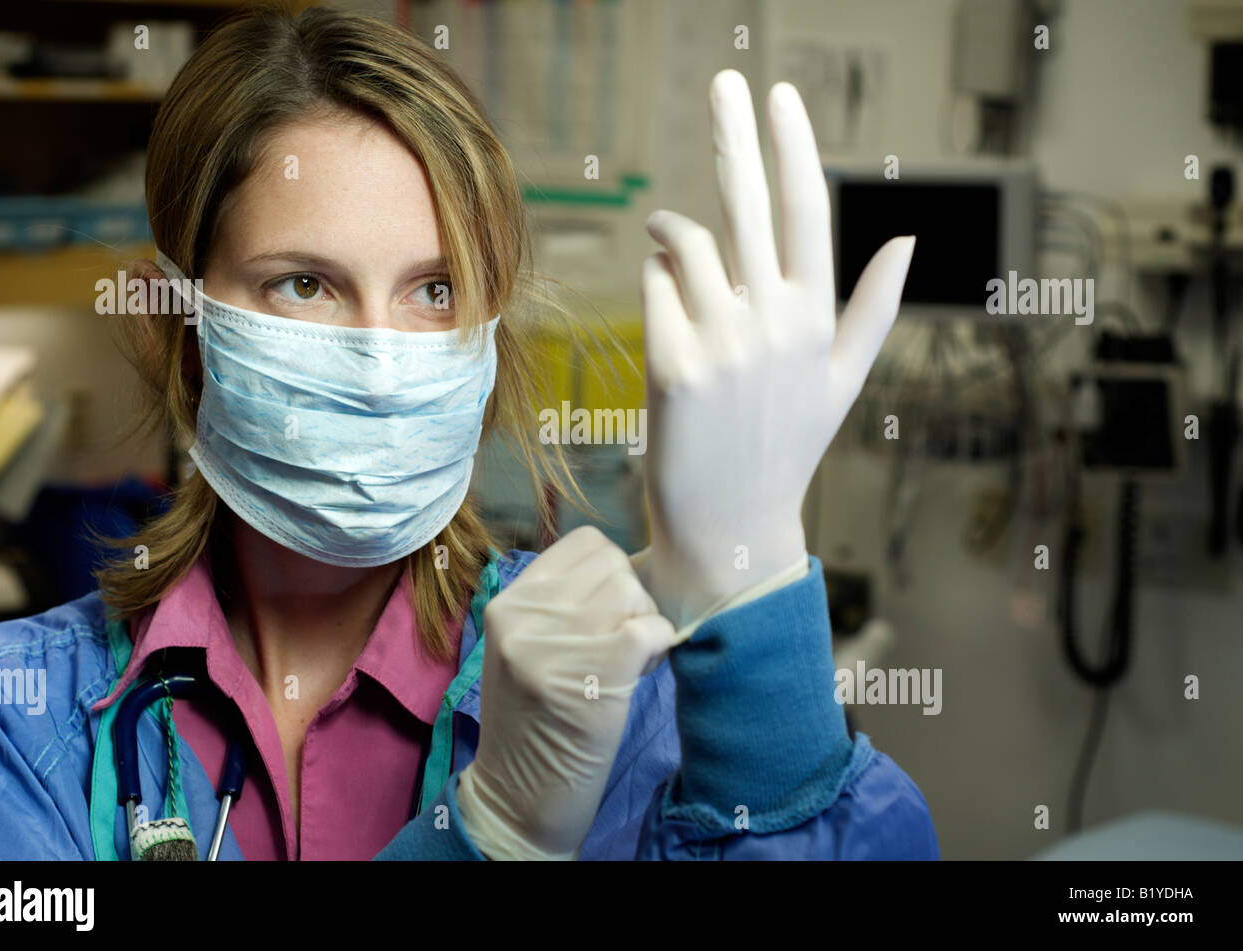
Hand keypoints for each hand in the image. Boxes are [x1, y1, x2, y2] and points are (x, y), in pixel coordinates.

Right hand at [456, 526, 673, 859]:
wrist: (518, 797)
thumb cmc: (531, 724)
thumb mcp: (525, 649)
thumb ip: (559, 606)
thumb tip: (625, 570)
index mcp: (508, 602)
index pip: (584, 543)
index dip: (610, 573)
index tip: (607, 614)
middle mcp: (526, 614)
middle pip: (614, 564)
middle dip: (631, 599)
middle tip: (620, 644)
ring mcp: (558, 641)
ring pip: (635, 591)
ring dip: (644, 624)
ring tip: (626, 663)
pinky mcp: (597, 670)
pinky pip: (653, 628)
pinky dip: (659, 648)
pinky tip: (638, 675)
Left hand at [635, 69, 915, 632]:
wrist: (733, 526)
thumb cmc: (785, 448)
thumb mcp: (841, 380)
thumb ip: (873, 308)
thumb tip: (908, 238)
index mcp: (818, 319)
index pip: (809, 212)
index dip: (793, 149)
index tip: (779, 98)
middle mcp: (776, 324)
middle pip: (751, 205)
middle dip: (735, 134)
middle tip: (725, 83)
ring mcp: (725, 344)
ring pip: (687, 244)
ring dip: (673, 231)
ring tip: (670, 240)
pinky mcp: (674, 367)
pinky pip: (656, 286)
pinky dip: (655, 278)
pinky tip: (664, 296)